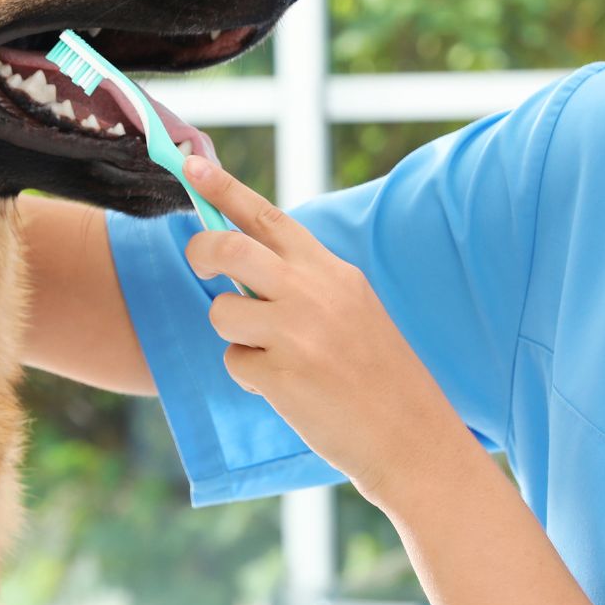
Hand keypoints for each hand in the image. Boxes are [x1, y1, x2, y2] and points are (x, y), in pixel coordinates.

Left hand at [179, 155, 467, 503]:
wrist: (413, 439)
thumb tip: (239, 260)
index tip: (190, 165)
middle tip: (199, 265)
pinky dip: (251, 376)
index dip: (224, 189)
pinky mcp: (282, 374)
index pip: (268, 218)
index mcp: (332, 272)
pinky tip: (289, 389)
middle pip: (229, 249)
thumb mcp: (352, 309)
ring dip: (234, 334)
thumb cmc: (376, 374)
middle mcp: (314, 292)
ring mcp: (297, 332)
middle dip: (201, 252)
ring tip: (274, 355)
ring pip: (222, 312)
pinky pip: (234, 362)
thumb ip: (302, 282)